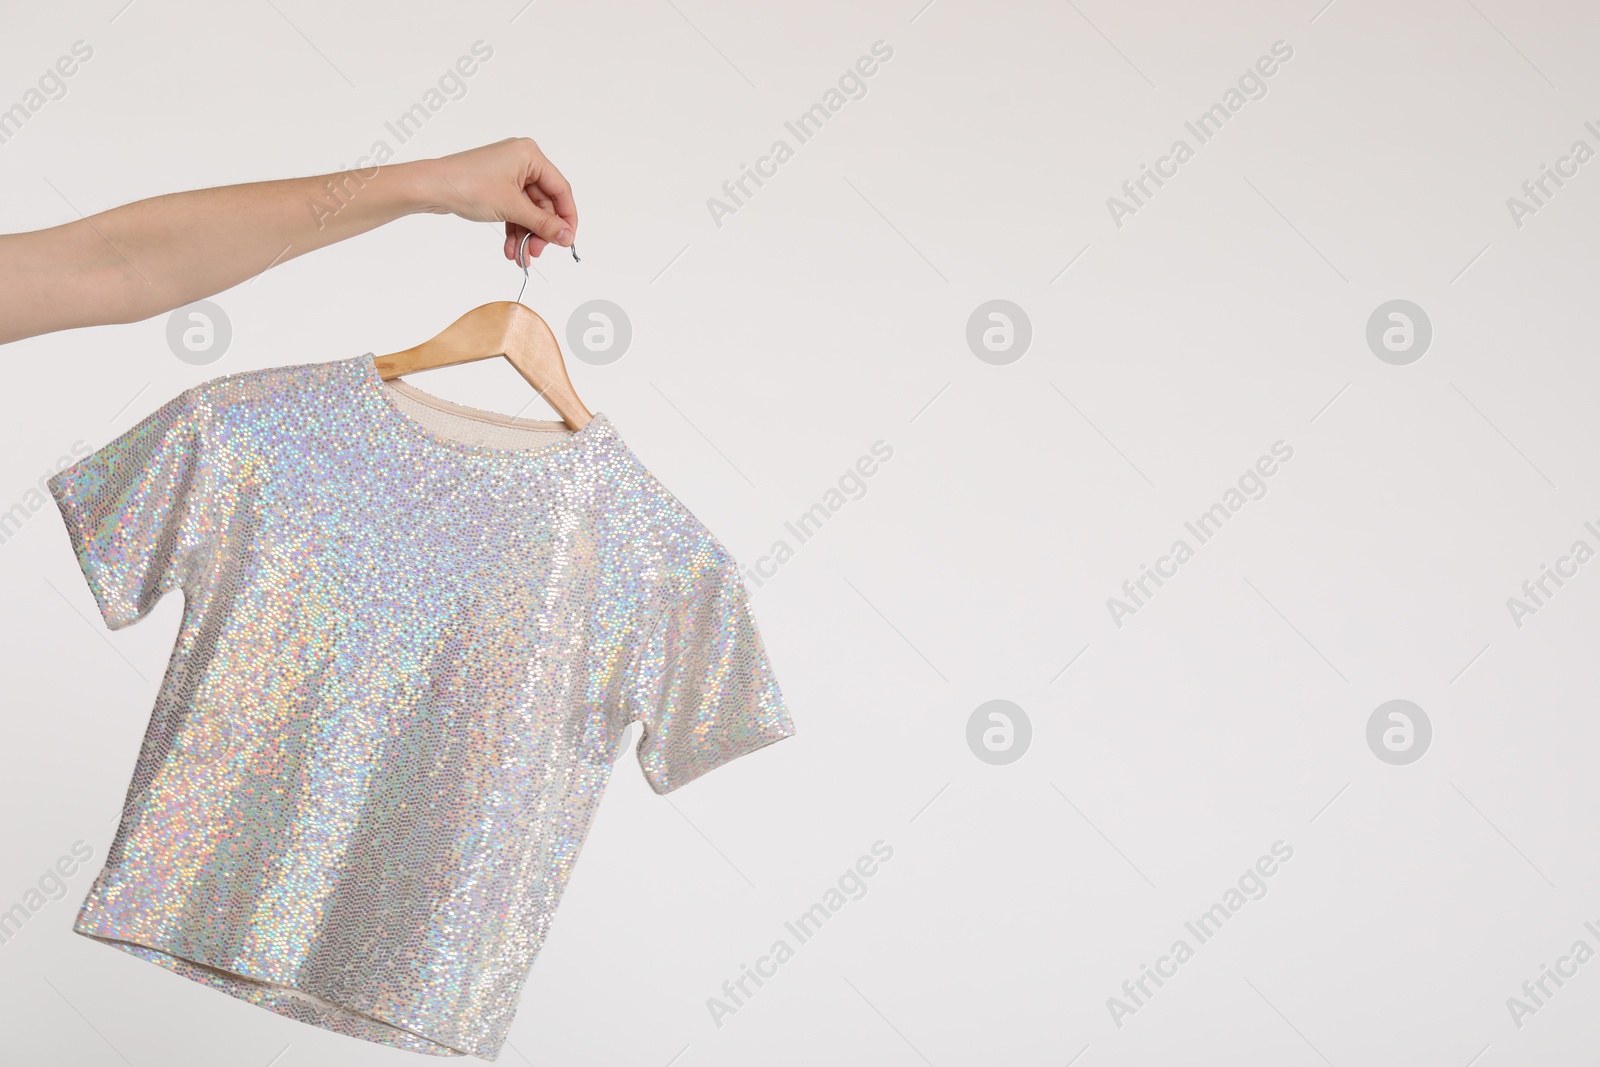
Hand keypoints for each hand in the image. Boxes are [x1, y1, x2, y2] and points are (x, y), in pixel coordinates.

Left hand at [416, 137, 578, 262]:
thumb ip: (543, 223)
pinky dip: (514, 230)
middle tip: (537, 252)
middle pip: (544, 203)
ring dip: (526, 235)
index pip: (560, 189)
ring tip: (522, 256)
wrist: (431, 187)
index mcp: (530, 155)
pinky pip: (514, 211)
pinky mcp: (497, 187)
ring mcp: (508, 175)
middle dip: (540, 231)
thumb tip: (566, 236)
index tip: (567, 240)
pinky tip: (510, 249)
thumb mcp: (512, 207)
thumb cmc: (467, 185)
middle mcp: (522, 162)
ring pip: (528, 210)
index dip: (566, 217)